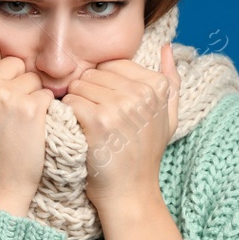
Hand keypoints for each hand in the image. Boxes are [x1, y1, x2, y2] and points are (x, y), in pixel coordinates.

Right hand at [0, 42, 55, 214]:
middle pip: (13, 62)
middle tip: (7, 110)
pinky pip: (46, 94)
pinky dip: (43, 109)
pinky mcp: (31, 110)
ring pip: (32, 78)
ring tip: (18, 121)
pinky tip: (31, 127)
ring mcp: (7, 97)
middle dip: (14, 81)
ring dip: (30, 95)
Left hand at [61, 42, 180, 213]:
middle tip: (96, 119)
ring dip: (76, 104)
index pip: (112, 64)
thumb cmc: (144, 154)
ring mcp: (120, 106)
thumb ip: (171, 81)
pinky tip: (79, 131)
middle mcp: (142, 93)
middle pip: (93, 73)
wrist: (129, 191)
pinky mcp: (98, 121)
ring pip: (78, 86)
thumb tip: (168, 48)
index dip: (103, 85)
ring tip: (88, 126)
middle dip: (88, 93)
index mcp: (158, 86)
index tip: (108, 107)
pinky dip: (68, 116)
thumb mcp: (167, 118)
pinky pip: (70, 102)